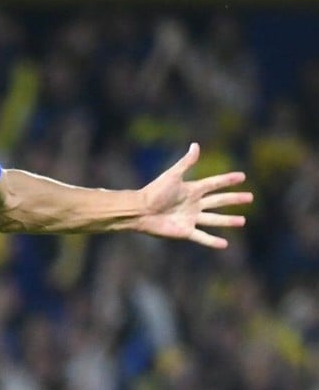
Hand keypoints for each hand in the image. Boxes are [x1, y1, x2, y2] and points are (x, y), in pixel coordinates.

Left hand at [138, 143, 252, 248]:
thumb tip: (196, 145)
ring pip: (214, 220)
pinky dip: (213, 241)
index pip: (214, 183)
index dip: (227, 180)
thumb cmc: (155, 191)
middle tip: (250, 197)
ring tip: (243, 221)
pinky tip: (225, 244)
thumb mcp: (172, 175)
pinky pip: (202, 237)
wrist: (140, 210)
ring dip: (228, 221)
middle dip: (234, 199)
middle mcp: (193, 204)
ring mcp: (191, 218)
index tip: (242, 176)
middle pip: (218, 201)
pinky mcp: (185, 231)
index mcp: (191, 189)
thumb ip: (186, 163)